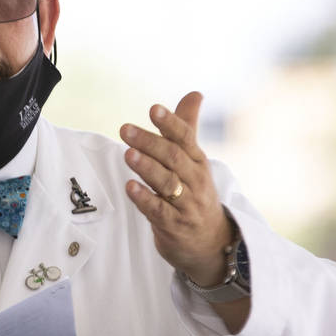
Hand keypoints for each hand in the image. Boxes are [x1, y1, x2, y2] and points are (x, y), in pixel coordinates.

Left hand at [119, 91, 233, 286]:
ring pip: (167, 183)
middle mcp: (195, 181)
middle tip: (125, 130)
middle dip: (150, 143)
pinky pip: (158, 211)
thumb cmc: (195, 194)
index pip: (185, 138)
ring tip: (128, 154)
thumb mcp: (194, 161)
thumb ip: (187, 128)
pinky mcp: (175, 226)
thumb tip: (194, 93)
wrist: (210, 242)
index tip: (153, 109)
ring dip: (147, 168)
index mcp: (198, 161)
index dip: (170, 123)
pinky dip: (144, 199)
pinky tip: (130, 187)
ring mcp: (186, 205)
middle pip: (173, 158)